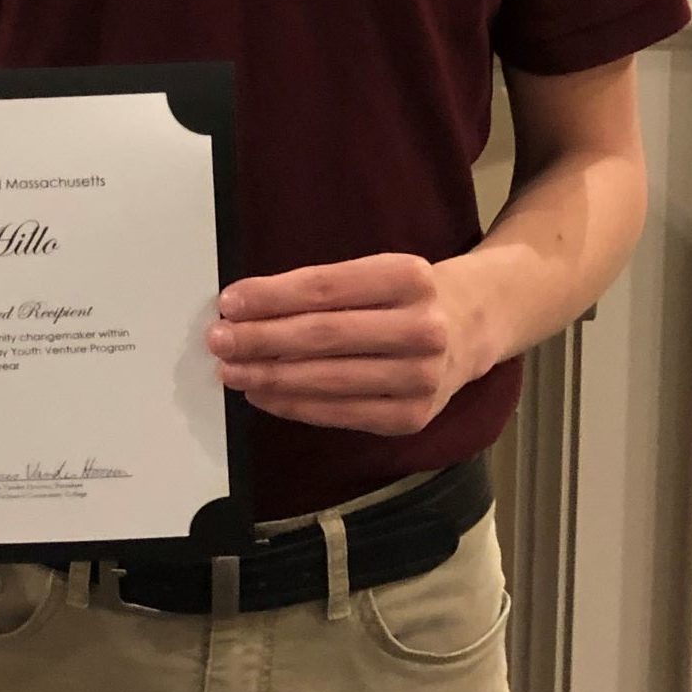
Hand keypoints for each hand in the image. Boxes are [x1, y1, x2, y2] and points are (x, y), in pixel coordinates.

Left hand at [206, 253, 483, 435]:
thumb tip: (246, 310)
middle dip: (261, 340)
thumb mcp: (377, 273)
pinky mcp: (411, 418)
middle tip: (219, 340)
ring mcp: (421, 378)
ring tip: (231, 371)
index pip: (325, 288)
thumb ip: (322, 289)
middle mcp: (422, 328)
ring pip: (327, 380)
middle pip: (323, 336)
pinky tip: (264, 395)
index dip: (271, 297)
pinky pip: (339, 413)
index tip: (229, 302)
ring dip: (269, 377)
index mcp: (409, 277)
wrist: (472, 328)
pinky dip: (294, 406)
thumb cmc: (406, 296)